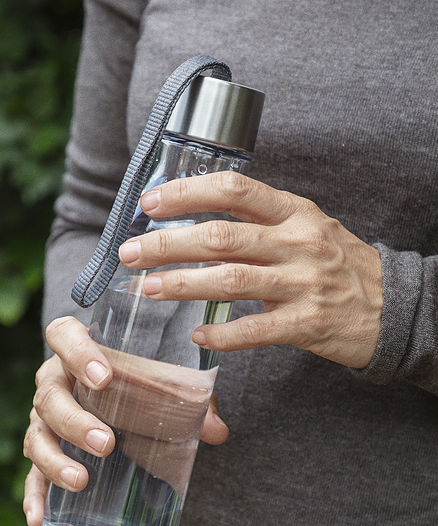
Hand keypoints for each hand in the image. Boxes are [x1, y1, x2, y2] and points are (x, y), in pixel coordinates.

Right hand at [23, 316, 227, 525]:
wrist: (117, 395)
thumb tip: (217, 431)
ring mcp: (43, 417)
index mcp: (77, 349)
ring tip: (81, 480)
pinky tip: (37, 518)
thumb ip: (191, 402)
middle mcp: (53, 380)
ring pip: (37, 434)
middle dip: (74, 421)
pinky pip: (31, 473)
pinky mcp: (42, 450)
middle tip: (106, 443)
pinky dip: (34, 496)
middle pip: (49, 395)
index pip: (64, 335)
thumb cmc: (139, 381)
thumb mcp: (164, 384)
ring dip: (54, 459)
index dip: (78, 353)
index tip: (104, 376)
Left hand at [119, 172, 382, 368]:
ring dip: (183, 284)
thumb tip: (195, 220)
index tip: (150, 203)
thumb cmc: (339, 264)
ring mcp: (304, 283)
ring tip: (148, 288)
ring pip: (231, 280)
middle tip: (130, 253)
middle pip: (221, 236)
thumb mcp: (307, 228)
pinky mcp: (308, 324)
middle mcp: (298, 242)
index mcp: (294, 212)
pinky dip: (222, 335)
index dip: (187, 193)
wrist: (394, 307)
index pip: (234, 189)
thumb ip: (260, 222)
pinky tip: (197, 336)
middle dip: (168, 244)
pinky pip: (256, 330)